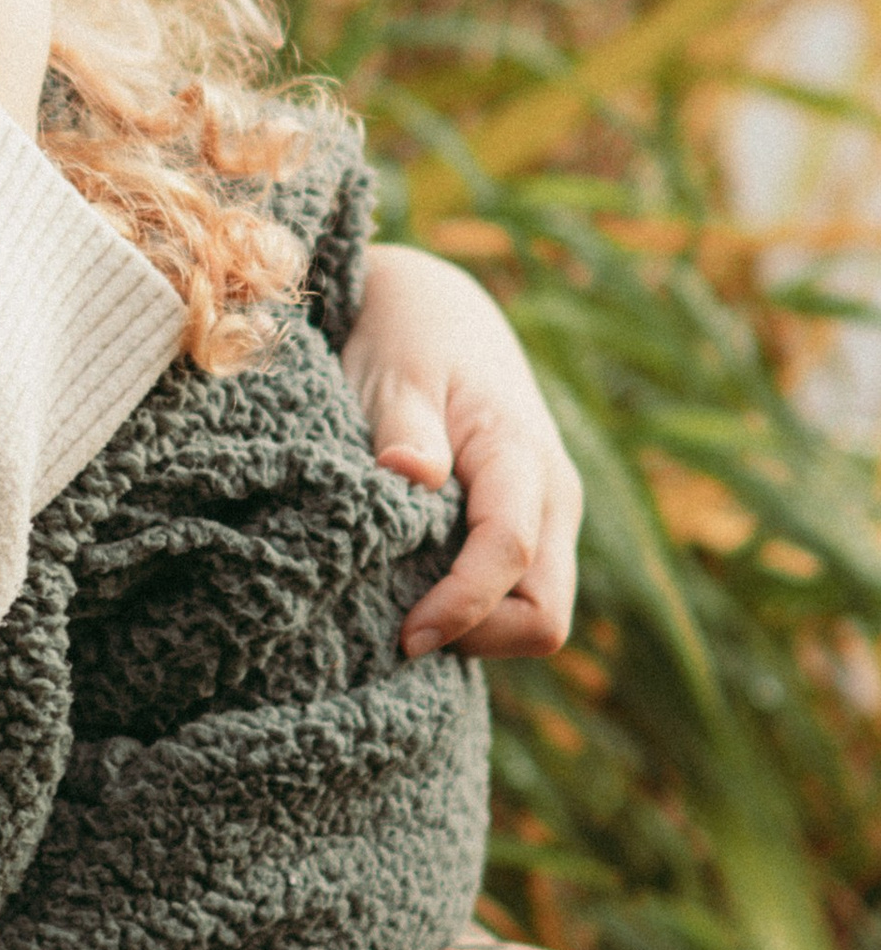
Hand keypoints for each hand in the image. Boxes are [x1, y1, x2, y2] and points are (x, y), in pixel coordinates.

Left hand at [343, 243, 581, 658]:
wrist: (440, 314)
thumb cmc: (410, 340)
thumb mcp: (396, 370)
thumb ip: (405, 424)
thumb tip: (412, 472)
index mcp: (521, 456)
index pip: (510, 552)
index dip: (462, 606)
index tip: (405, 634)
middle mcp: (552, 497)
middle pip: (544, 613)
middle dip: (478, 635)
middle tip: (398, 627)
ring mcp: (547, 519)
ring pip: (534, 613)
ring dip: (474, 628)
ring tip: (397, 605)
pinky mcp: (526, 531)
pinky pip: (515, 599)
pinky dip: (471, 613)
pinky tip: (412, 592)